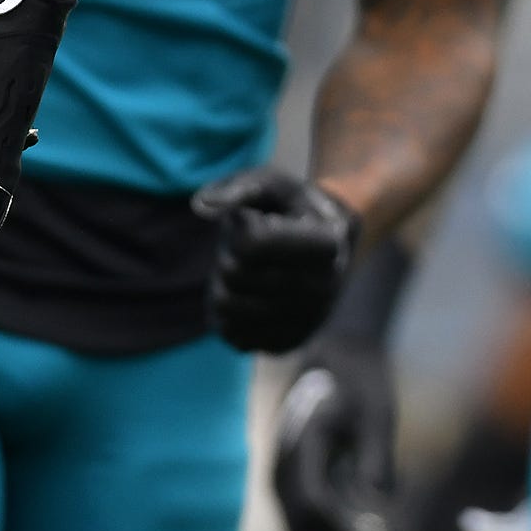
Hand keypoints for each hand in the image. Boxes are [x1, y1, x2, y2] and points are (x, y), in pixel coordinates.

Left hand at [195, 168, 358, 352]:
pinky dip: (228, 315)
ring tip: (244, 271)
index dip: (240, 226)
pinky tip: (247, 296)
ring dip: (223, 285)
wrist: (329, 248)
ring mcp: (307, 321)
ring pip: (226, 308)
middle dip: (228, 255)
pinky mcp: (288, 344)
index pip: (252, 244)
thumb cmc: (294, 209)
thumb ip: (239, 189)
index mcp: (327, 244)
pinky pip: (232, 336)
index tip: (257, 220)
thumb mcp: (273, 185)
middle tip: (246, 247)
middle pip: (234, 274)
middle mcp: (324, 288)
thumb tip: (201, 207)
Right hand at [272, 333, 400, 530]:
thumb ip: (376, 454)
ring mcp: (286, 484)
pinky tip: (387, 523)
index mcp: (297, 449)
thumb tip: (381, 498)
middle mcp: (281, 473)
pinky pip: (317, 522)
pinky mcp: (299, 487)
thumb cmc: (360, 379)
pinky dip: (348, 530)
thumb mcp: (377, 410)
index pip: (315, 506)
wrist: (339, 355)